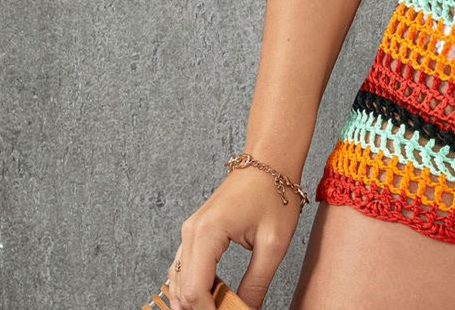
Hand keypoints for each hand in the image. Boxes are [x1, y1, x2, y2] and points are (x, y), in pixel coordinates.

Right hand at [165, 166, 305, 309]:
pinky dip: (196, 286)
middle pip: (183, 290)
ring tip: (225, 305)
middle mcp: (191, 232)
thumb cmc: (275, 193)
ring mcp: (190, 230)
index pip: (195, 292)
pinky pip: (185, 268)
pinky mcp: (195, 231)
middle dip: (203, 309)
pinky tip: (216, 294)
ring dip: (197, 300)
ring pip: (179, 282)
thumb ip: (256, 284)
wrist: (271, 160)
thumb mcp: (273, 244)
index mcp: (207, 233)